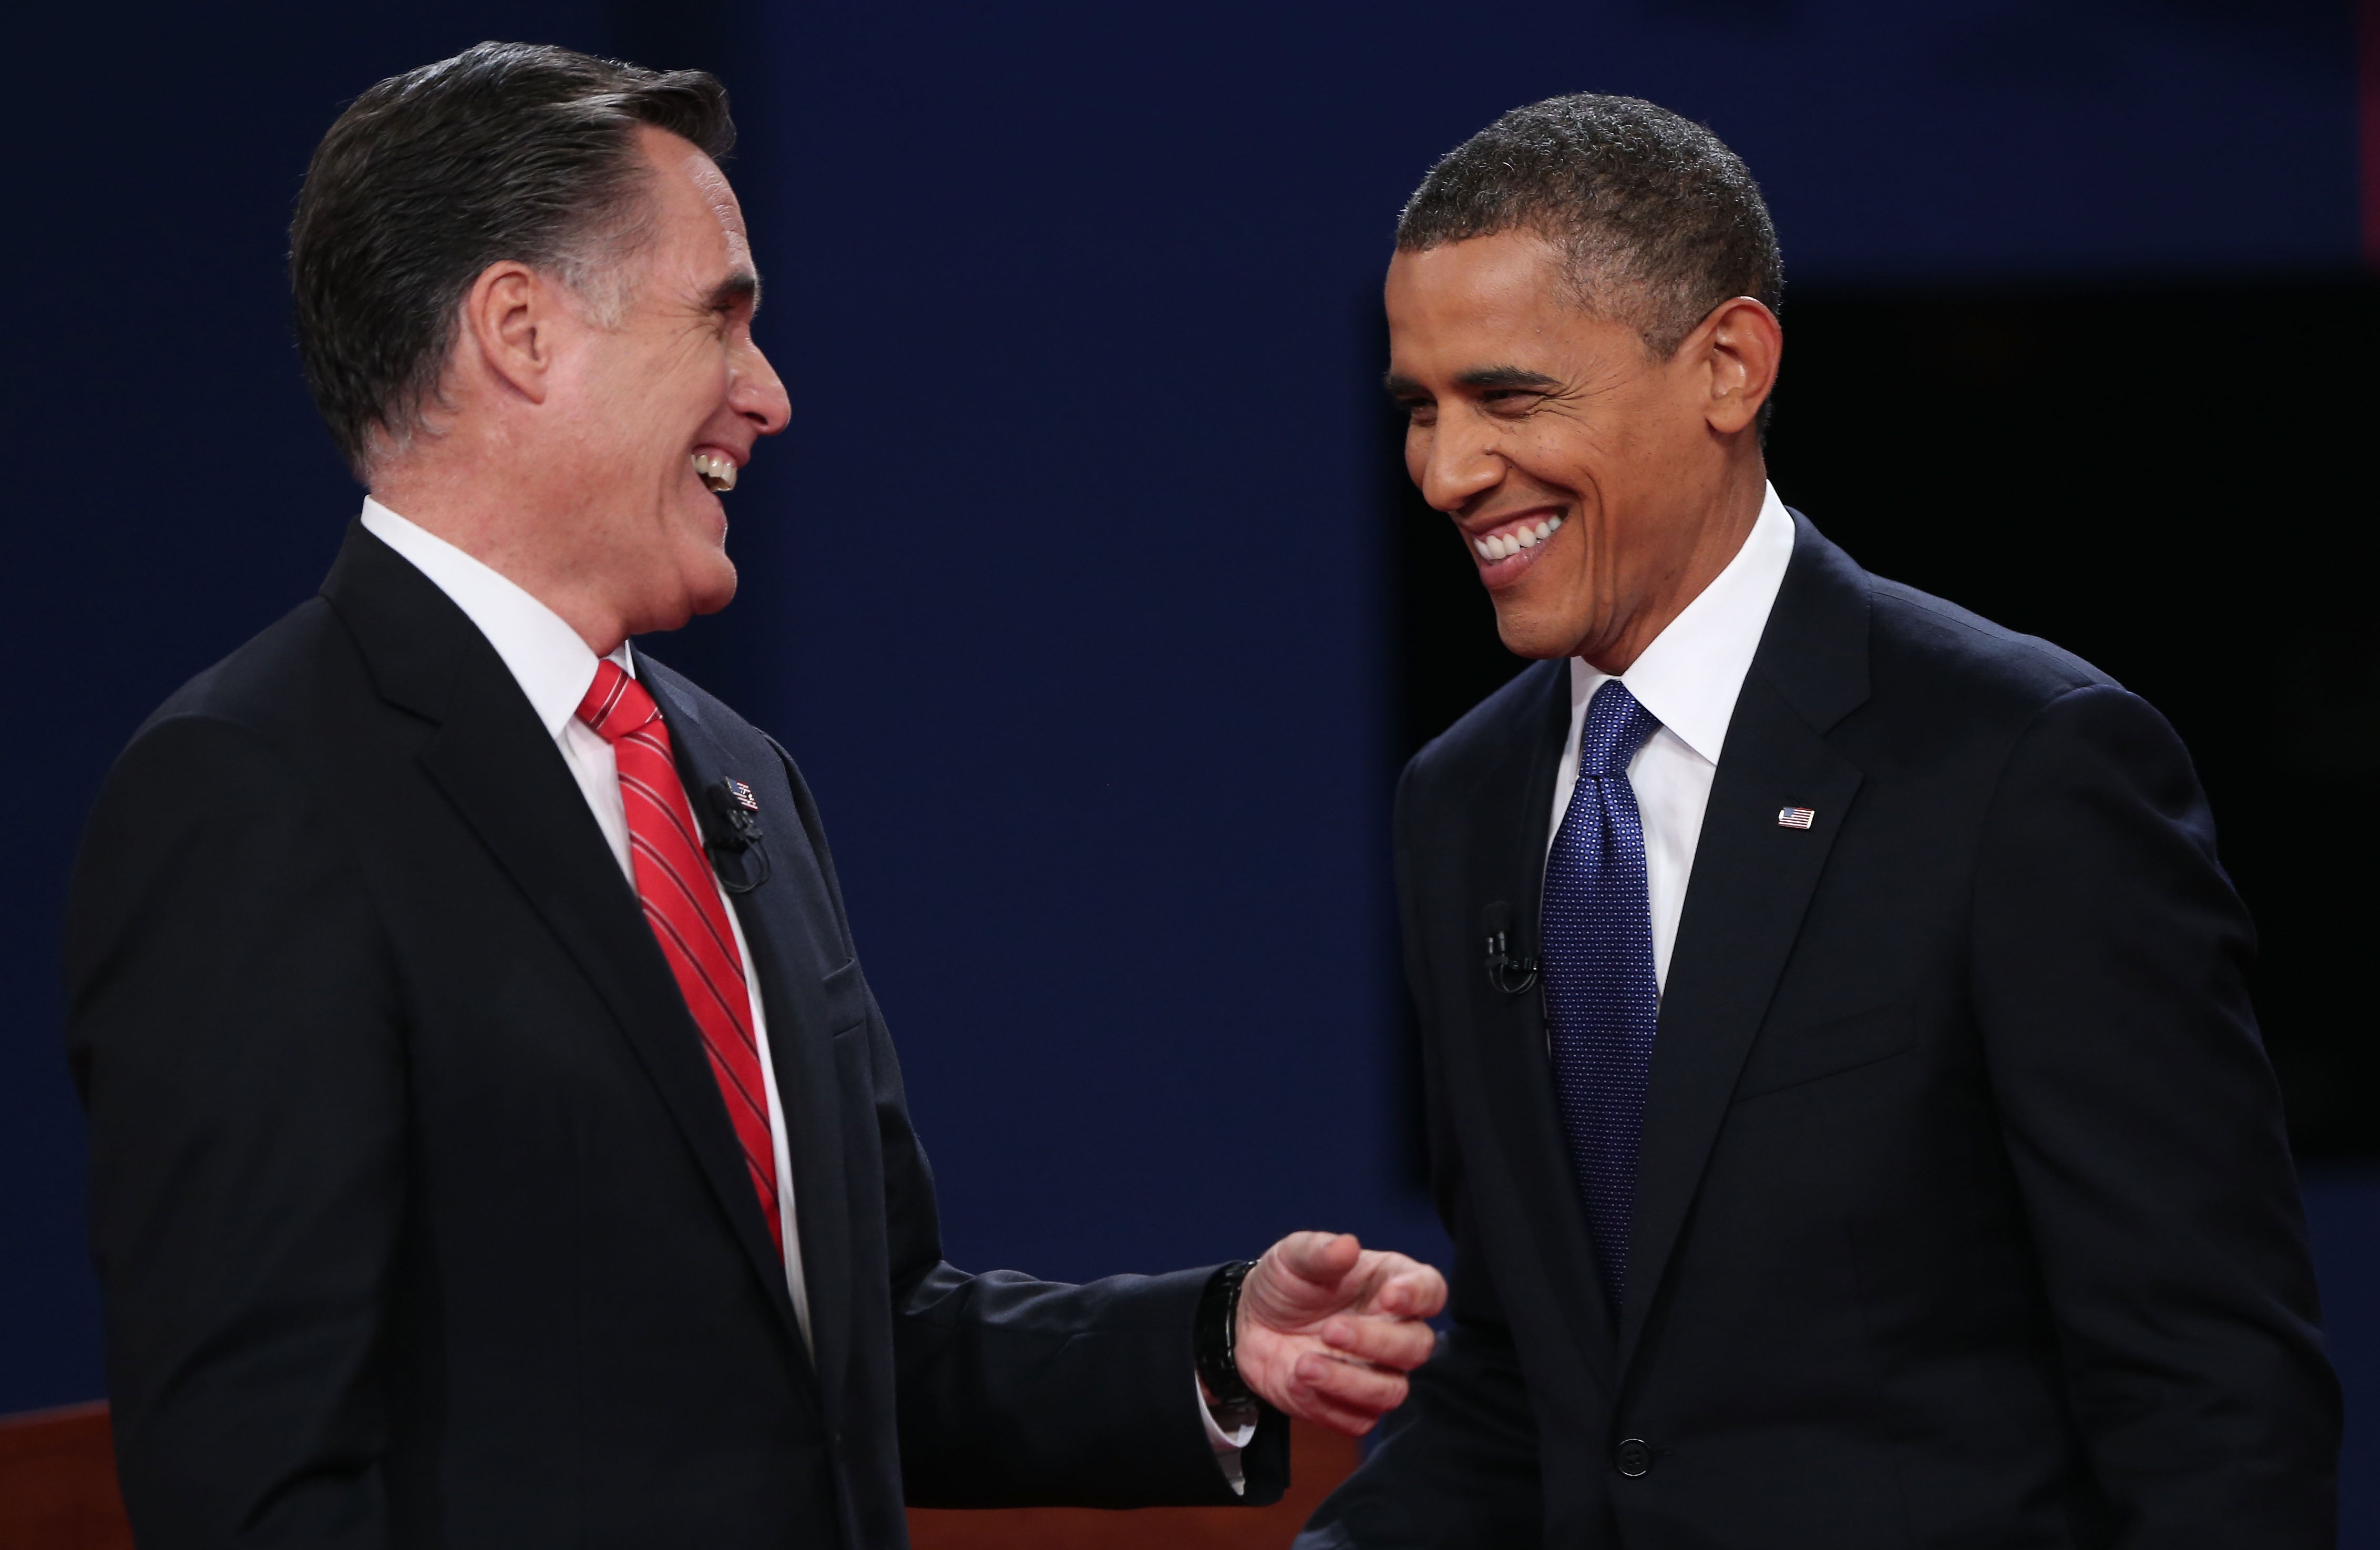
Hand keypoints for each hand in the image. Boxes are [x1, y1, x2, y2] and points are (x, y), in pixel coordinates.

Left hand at [1231, 1231, 1447, 1436]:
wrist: (1247, 1323)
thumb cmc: (1284, 1283)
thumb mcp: (1292, 1257)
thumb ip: (1319, 1251)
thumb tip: (1347, 1246)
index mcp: (1390, 1284)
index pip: (1430, 1290)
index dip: (1419, 1296)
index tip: (1391, 1297)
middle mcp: (1393, 1330)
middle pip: (1417, 1347)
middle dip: (1376, 1342)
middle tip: (1330, 1330)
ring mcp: (1375, 1372)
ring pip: (1392, 1392)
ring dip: (1349, 1382)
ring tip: (1303, 1365)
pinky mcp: (1351, 1406)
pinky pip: (1358, 1420)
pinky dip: (1327, 1407)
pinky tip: (1296, 1382)